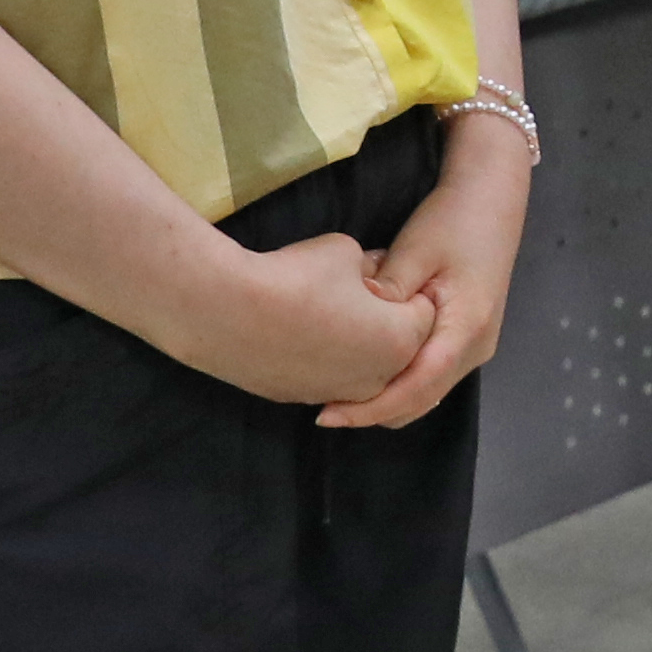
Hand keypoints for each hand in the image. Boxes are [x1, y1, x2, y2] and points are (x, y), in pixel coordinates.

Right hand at [182, 227, 445, 416]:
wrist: (228, 313)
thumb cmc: (296, 277)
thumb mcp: (348, 252)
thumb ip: (373, 266)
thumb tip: (374, 273)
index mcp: (401, 340)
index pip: (424, 310)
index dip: (403, 284)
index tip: (379, 269)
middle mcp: (379, 378)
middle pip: (397, 343)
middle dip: (385, 317)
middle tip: (352, 289)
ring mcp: (340, 394)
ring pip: (363, 364)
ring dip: (354, 341)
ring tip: (321, 308)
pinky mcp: (304, 399)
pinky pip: (327, 375)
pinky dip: (321, 356)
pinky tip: (297, 330)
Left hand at [328, 114, 533, 427]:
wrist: (491, 200)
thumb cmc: (454, 220)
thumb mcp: (417, 249)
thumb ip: (390, 289)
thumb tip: (357, 322)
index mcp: (466, 328)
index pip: (417, 387)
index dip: (371, 408)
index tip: (328, 415)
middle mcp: (476, 349)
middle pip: (421, 400)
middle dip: (373, 412)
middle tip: (323, 408)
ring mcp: (475, 348)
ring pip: (426, 394)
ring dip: (385, 400)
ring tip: (338, 392)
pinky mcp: (466, 341)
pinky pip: (430, 377)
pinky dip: (398, 384)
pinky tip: (365, 370)